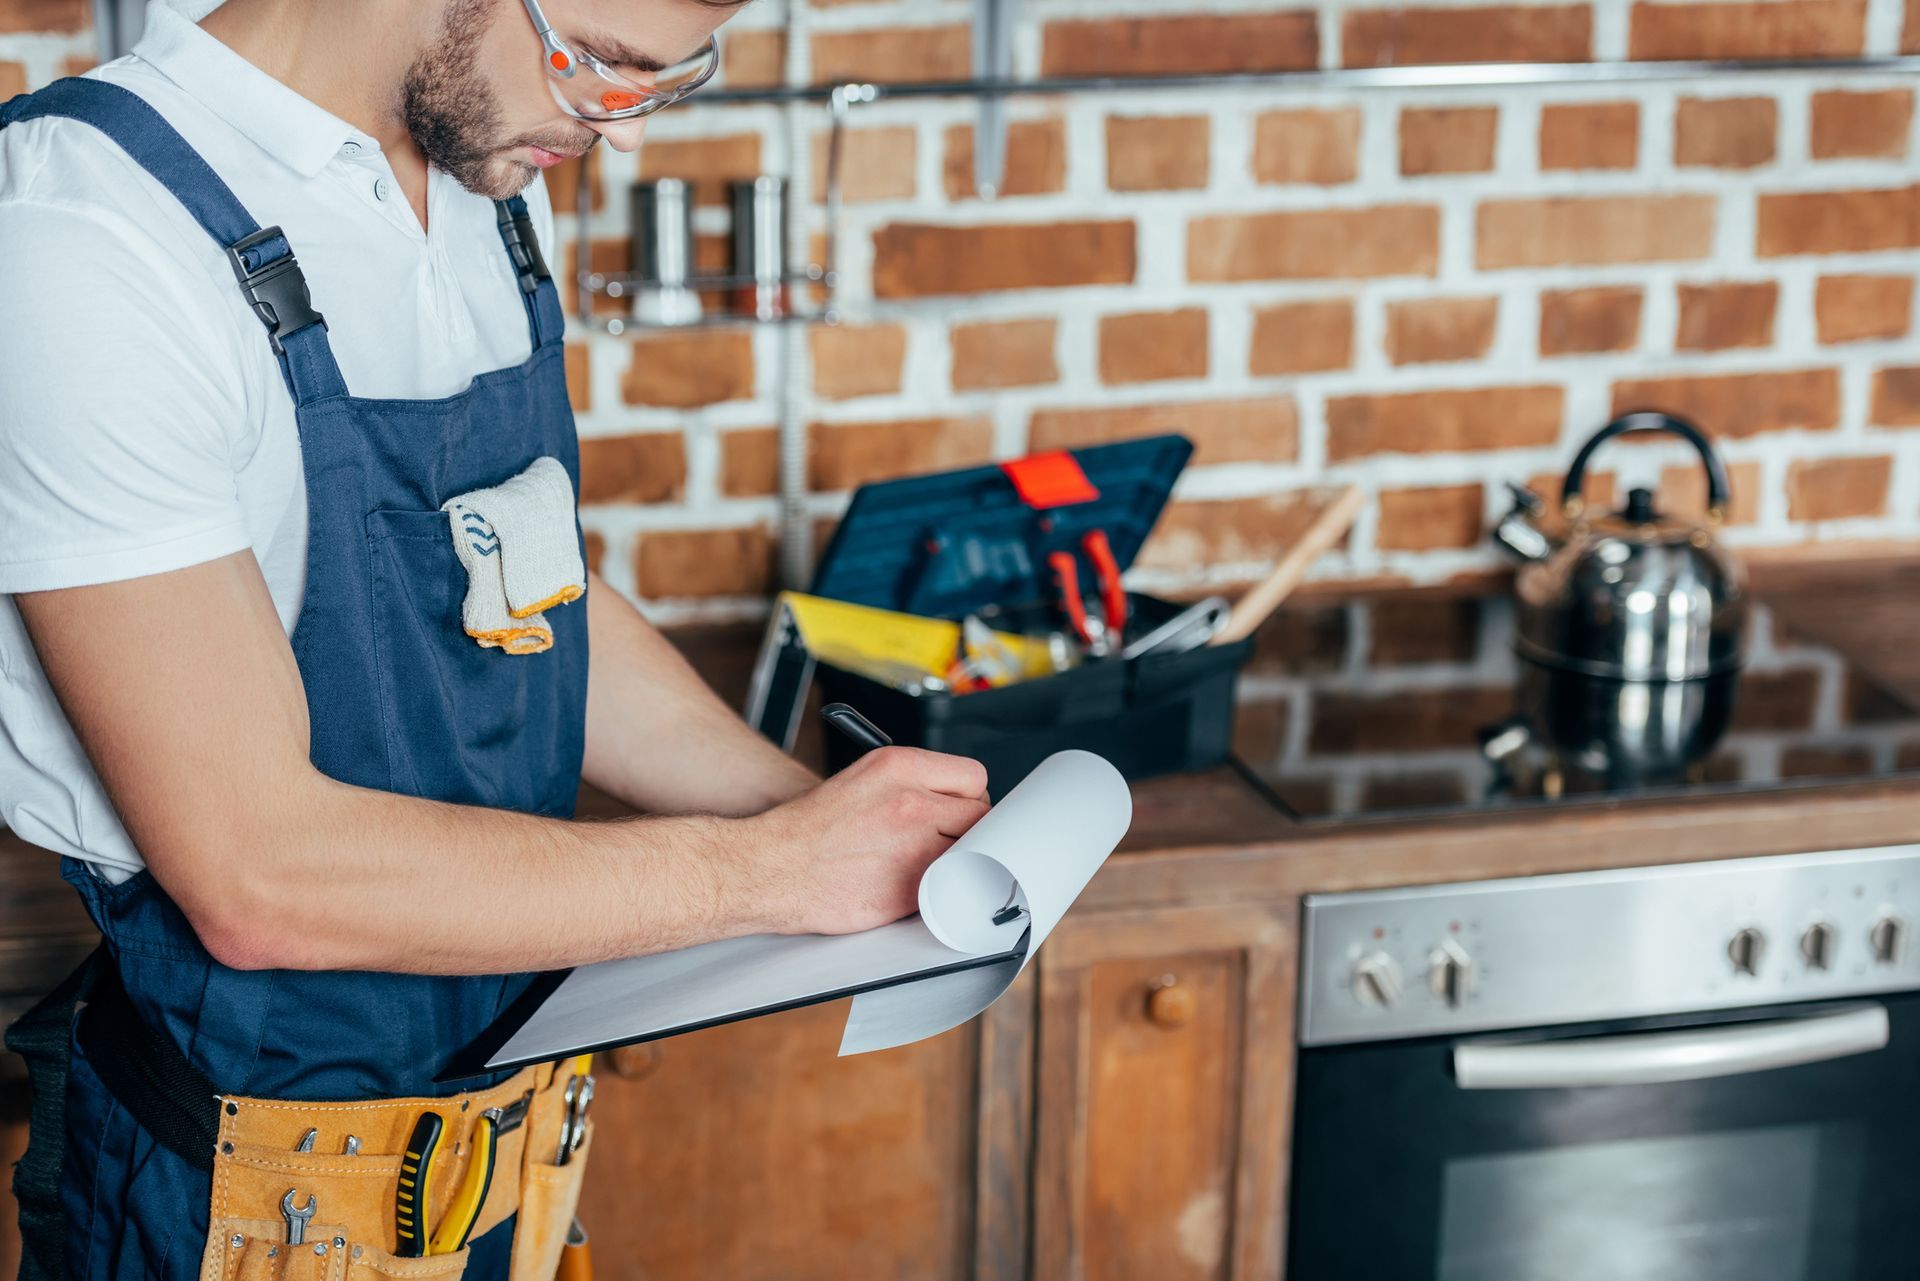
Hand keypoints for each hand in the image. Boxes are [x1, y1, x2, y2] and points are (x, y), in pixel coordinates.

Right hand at [733, 747, 990, 935]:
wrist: (770, 868)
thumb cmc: (809, 828)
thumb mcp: (863, 778)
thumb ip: (913, 783)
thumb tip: (952, 799)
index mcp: (900, 767)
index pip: (974, 777)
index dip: (967, 797)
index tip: (957, 809)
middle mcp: (912, 803)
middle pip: (980, 816)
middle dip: (966, 829)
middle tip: (943, 839)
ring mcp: (914, 848)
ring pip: (969, 853)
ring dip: (956, 860)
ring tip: (924, 863)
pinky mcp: (910, 889)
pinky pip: (948, 885)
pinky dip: (938, 888)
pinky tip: (911, 884)